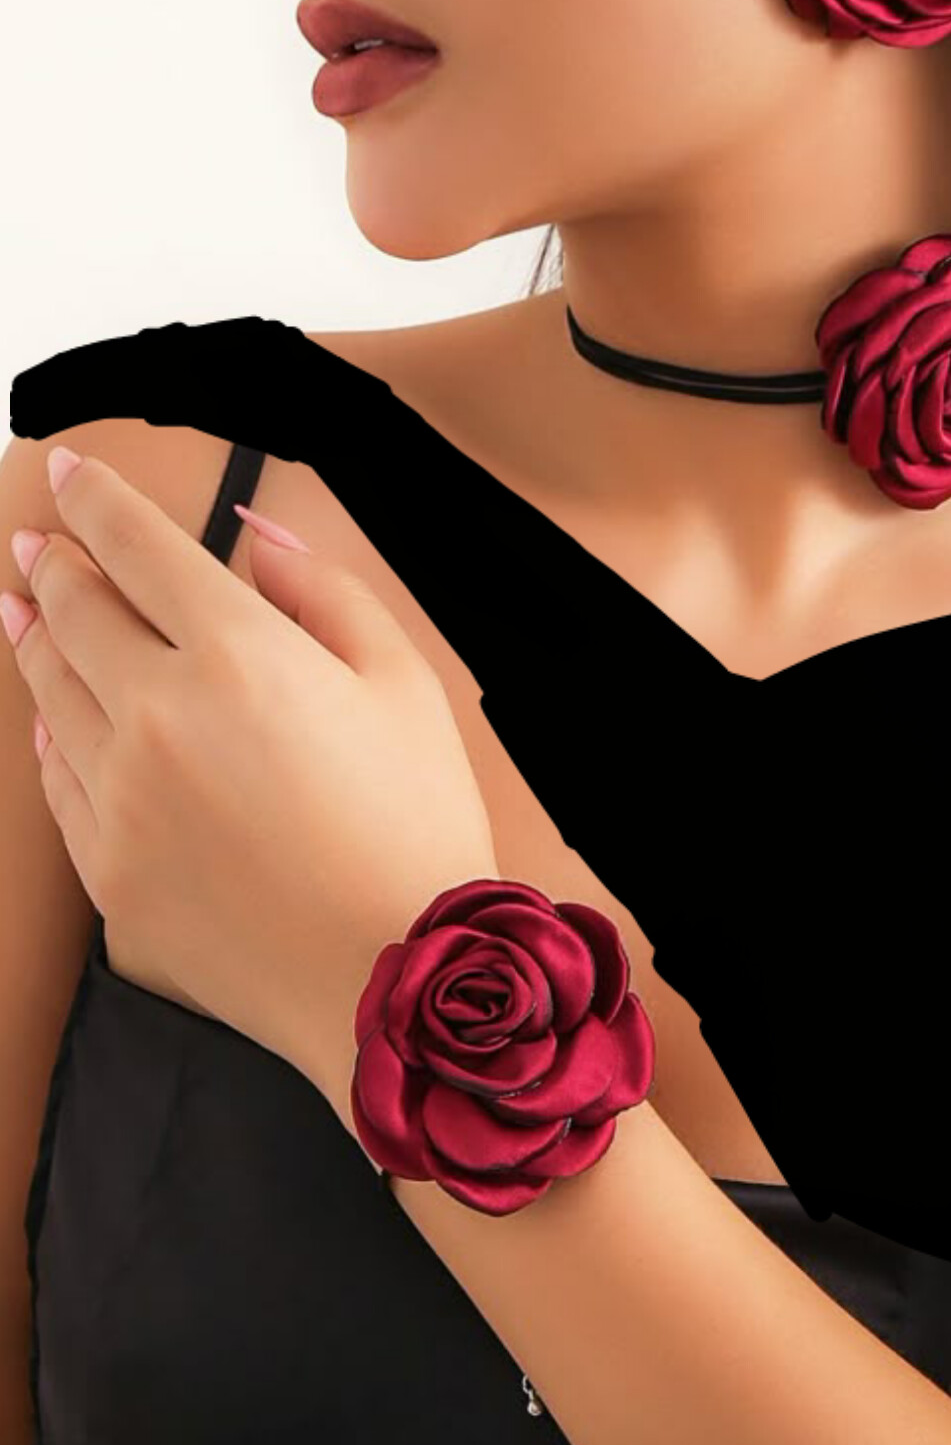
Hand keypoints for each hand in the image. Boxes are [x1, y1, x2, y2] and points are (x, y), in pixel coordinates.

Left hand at [2, 446, 498, 1108]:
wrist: (397, 978)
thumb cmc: (418, 822)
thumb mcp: (405, 679)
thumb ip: (322, 589)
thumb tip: (251, 534)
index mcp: (239, 655)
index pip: (138, 547)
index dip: (95, 496)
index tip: (68, 466)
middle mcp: (159, 718)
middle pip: (77, 614)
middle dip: (56, 566)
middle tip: (39, 543)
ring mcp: (123, 802)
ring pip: (53, 696)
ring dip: (37, 640)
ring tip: (22, 611)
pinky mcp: (110, 875)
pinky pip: (59, 785)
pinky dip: (51, 737)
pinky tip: (53, 720)